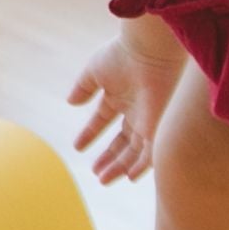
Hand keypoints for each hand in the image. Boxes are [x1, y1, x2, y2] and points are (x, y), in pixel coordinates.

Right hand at [66, 27, 186, 183]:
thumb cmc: (122, 55)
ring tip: (104, 179)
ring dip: (120, 166)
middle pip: (122, 141)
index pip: (104, 120)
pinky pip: (152, 152)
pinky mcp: (158, 126)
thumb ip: (83, 88)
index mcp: (120, 95)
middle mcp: (135, 110)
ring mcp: (147, 119)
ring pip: (135, 150)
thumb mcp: (94, 71)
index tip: (78, 147)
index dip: (90, 134)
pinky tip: (129, 176)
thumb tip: (70, 103)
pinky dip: (141, 165)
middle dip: (109, 158)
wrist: (148, 50)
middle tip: (96, 173)